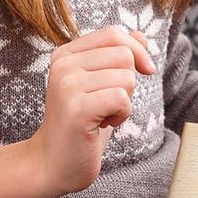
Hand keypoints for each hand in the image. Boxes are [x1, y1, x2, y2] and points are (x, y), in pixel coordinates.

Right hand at [29, 24, 156, 195]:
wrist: (53, 163)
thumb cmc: (83, 124)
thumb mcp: (101, 85)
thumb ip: (117, 58)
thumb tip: (142, 36)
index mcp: (66, 54)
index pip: (113, 34)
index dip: (137, 50)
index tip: (144, 71)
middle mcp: (62, 65)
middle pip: (124, 54)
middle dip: (129, 81)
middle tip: (109, 102)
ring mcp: (67, 85)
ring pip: (126, 77)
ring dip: (125, 101)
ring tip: (103, 114)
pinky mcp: (76, 108)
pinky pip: (121, 98)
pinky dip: (122, 114)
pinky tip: (103, 124)